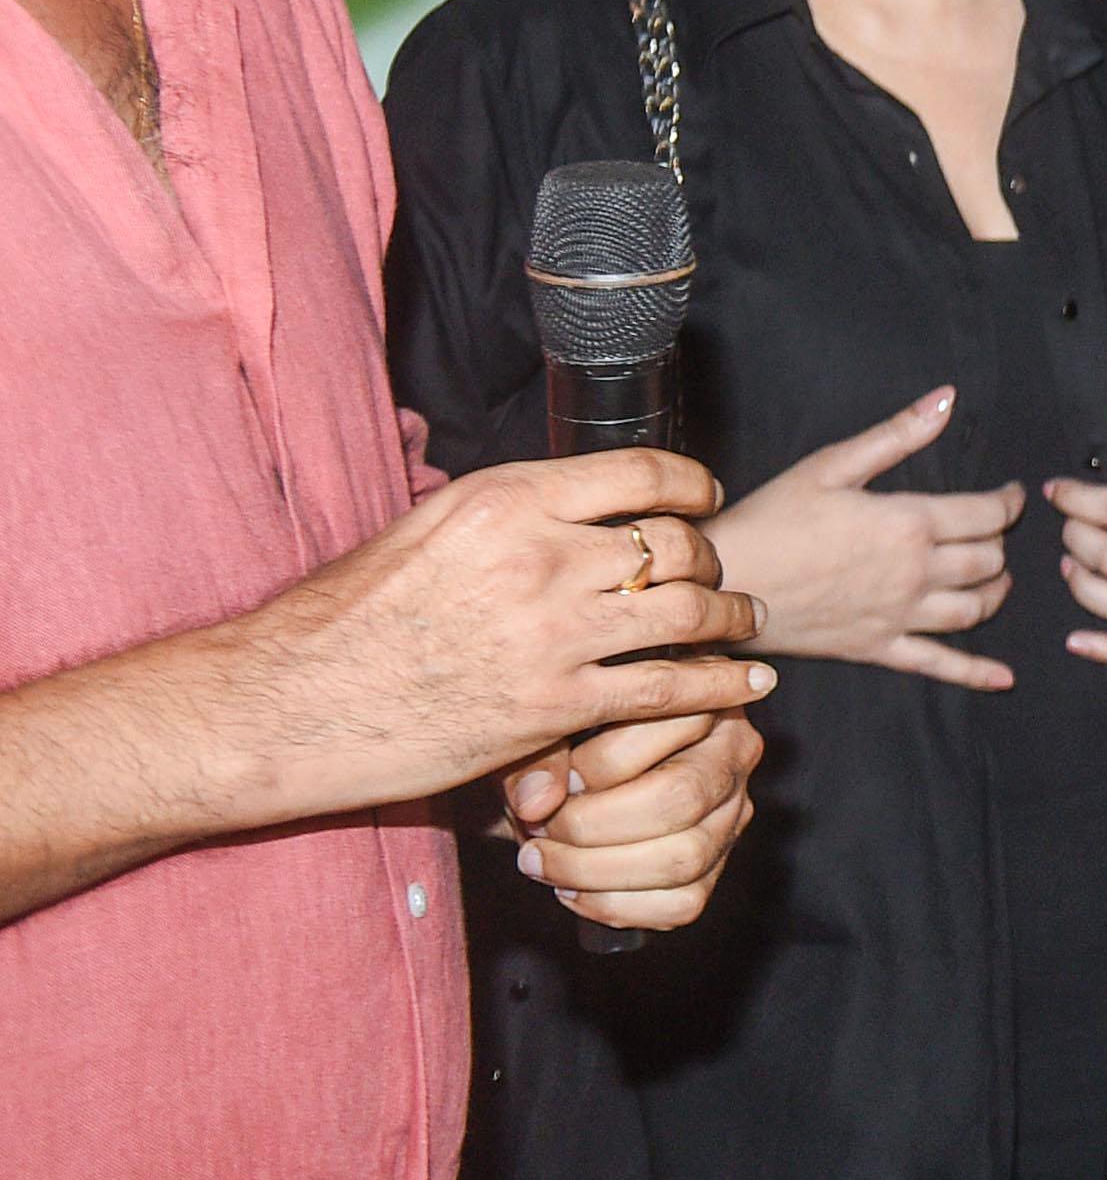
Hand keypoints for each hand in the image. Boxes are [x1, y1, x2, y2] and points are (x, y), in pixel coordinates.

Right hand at [250, 448, 770, 814]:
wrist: (285, 702)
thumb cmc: (341, 619)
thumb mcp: (420, 530)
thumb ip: (499, 516)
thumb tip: (552, 502)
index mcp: (505, 500)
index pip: (639, 474)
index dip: (691, 487)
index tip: (705, 499)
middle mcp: (540, 556)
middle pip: (672, 544)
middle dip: (708, 560)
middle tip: (718, 576)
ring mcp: (552, 633)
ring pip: (686, 612)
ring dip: (731, 617)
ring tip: (747, 621)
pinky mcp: (554, 705)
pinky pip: (669, 689)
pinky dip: (721, 685)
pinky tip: (747, 686)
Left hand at [494, 703, 764, 931]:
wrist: (578, 777)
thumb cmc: (568, 739)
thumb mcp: (549, 729)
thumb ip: (539, 758)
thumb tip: (536, 803)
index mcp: (706, 697)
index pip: (667, 730)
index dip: (598, 765)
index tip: (552, 780)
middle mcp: (734, 753)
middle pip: (680, 798)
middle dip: (593, 826)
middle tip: (538, 831)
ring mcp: (733, 813)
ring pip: (684, 857)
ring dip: (597, 872)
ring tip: (544, 864)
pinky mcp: (718, 866)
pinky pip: (683, 903)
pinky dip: (617, 906)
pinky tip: (573, 891)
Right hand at [710, 388, 1019, 688]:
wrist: (724, 581)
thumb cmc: (773, 517)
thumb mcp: (832, 464)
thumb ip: (898, 434)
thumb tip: (947, 398)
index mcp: (909, 523)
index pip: (987, 514)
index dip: (1009, 503)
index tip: (1013, 495)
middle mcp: (915, 572)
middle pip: (988, 561)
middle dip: (1000, 544)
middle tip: (992, 533)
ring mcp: (899, 615)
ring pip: (975, 610)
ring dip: (995, 593)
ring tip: (996, 579)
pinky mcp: (877, 647)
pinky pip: (938, 664)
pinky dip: (976, 673)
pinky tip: (1005, 678)